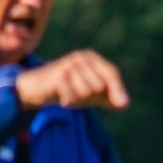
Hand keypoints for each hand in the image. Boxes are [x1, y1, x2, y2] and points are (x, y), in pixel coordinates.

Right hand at [15, 51, 129, 110]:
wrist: (37, 88)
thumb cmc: (68, 89)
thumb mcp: (92, 94)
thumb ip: (111, 98)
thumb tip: (125, 103)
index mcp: (91, 58)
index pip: (111, 73)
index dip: (118, 90)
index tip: (123, 105)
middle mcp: (81, 58)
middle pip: (100, 86)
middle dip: (91, 97)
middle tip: (78, 94)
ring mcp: (68, 65)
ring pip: (86, 92)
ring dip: (78, 99)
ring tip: (69, 93)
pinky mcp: (57, 75)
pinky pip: (73, 97)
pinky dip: (68, 101)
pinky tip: (61, 96)